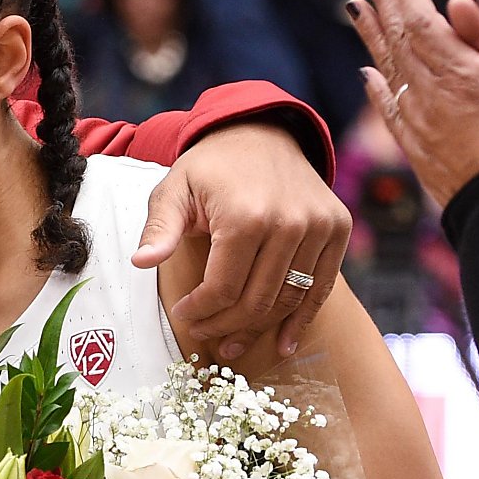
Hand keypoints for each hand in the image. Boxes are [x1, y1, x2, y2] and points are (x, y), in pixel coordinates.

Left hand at [133, 122, 351, 360]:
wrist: (260, 132)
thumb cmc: (211, 167)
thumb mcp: (174, 190)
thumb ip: (160, 229)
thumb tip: (141, 262)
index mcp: (245, 216)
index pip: (223, 288)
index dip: (201, 310)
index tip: (185, 316)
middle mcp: (289, 223)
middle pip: (257, 300)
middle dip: (225, 326)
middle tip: (205, 336)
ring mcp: (319, 226)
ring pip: (289, 299)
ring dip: (259, 330)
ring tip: (233, 345)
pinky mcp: (337, 228)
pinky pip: (321, 286)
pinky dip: (302, 318)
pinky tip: (283, 341)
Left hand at [346, 0, 478, 208]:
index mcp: (465, 75)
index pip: (422, 20)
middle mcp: (433, 96)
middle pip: (398, 39)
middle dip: (384, 2)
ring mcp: (420, 124)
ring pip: (388, 70)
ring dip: (372, 36)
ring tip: (356, 8)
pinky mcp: (417, 151)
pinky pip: (389, 110)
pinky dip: (377, 86)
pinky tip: (367, 72)